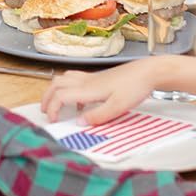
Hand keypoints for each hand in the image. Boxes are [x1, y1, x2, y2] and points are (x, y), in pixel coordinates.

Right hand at [41, 58, 182, 125]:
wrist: (148, 72)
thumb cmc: (135, 87)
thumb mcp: (118, 107)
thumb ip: (97, 116)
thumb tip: (79, 123)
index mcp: (88, 89)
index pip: (60, 96)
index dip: (52, 108)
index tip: (52, 121)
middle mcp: (86, 81)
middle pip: (56, 84)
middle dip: (47, 97)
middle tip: (46, 112)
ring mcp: (91, 78)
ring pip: (64, 79)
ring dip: (55, 90)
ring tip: (56, 104)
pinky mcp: (98, 78)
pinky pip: (75, 80)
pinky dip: (69, 89)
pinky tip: (80, 101)